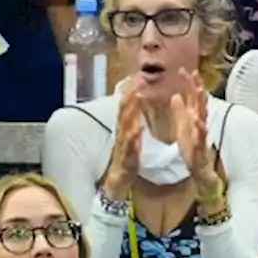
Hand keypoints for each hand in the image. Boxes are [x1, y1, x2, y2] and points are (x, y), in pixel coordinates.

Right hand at [102, 78, 142, 200]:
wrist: (117, 181)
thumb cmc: (126, 159)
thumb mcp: (130, 137)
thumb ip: (132, 123)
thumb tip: (134, 107)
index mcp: (124, 128)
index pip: (127, 106)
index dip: (132, 90)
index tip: (139, 76)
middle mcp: (122, 133)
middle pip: (124, 110)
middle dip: (131, 94)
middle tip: (139, 79)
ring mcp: (123, 145)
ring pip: (126, 124)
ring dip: (131, 110)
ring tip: (138, 96)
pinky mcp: (127, 158)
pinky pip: (131, 146)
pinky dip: (134, 136)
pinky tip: (138, 126)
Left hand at [172, 69, 214, 183]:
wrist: (199, 167)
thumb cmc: (191, 145)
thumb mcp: (183, 125)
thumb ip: (180, 110)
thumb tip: (176, 95)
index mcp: (193, 116)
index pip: (192, 97)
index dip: (189, 83)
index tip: (183, 70)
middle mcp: (198, 121)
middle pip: (199, 101)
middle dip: (197, 87)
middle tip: (194, 74)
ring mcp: (201, 132)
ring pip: (203, 115)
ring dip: (202, 103)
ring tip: (200, 91)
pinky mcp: (200, 145)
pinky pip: (201, 135)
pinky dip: (200, 128)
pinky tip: (198, 121)